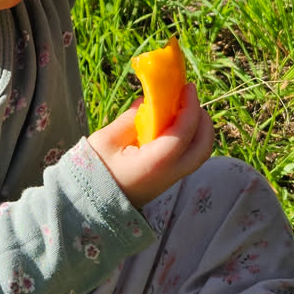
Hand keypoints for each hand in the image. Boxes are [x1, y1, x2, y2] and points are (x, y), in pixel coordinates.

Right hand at [88, 82, 215, 209]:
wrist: (89, 205)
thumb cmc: (93, 172)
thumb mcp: (106, 141)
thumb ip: (129, 119)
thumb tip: (147, 101)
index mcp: (156, 162)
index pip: (185, 132)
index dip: (190, 106)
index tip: (187, 87)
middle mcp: (170, 173)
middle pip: (203, 146)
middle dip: (203, 120)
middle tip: (189, 99)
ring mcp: (170, 179)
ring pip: (199, 154)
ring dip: (198, 130)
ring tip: (181, 111)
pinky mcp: (166, 180)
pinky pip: (187, 157)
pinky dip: (188, 139)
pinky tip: (171, 126)